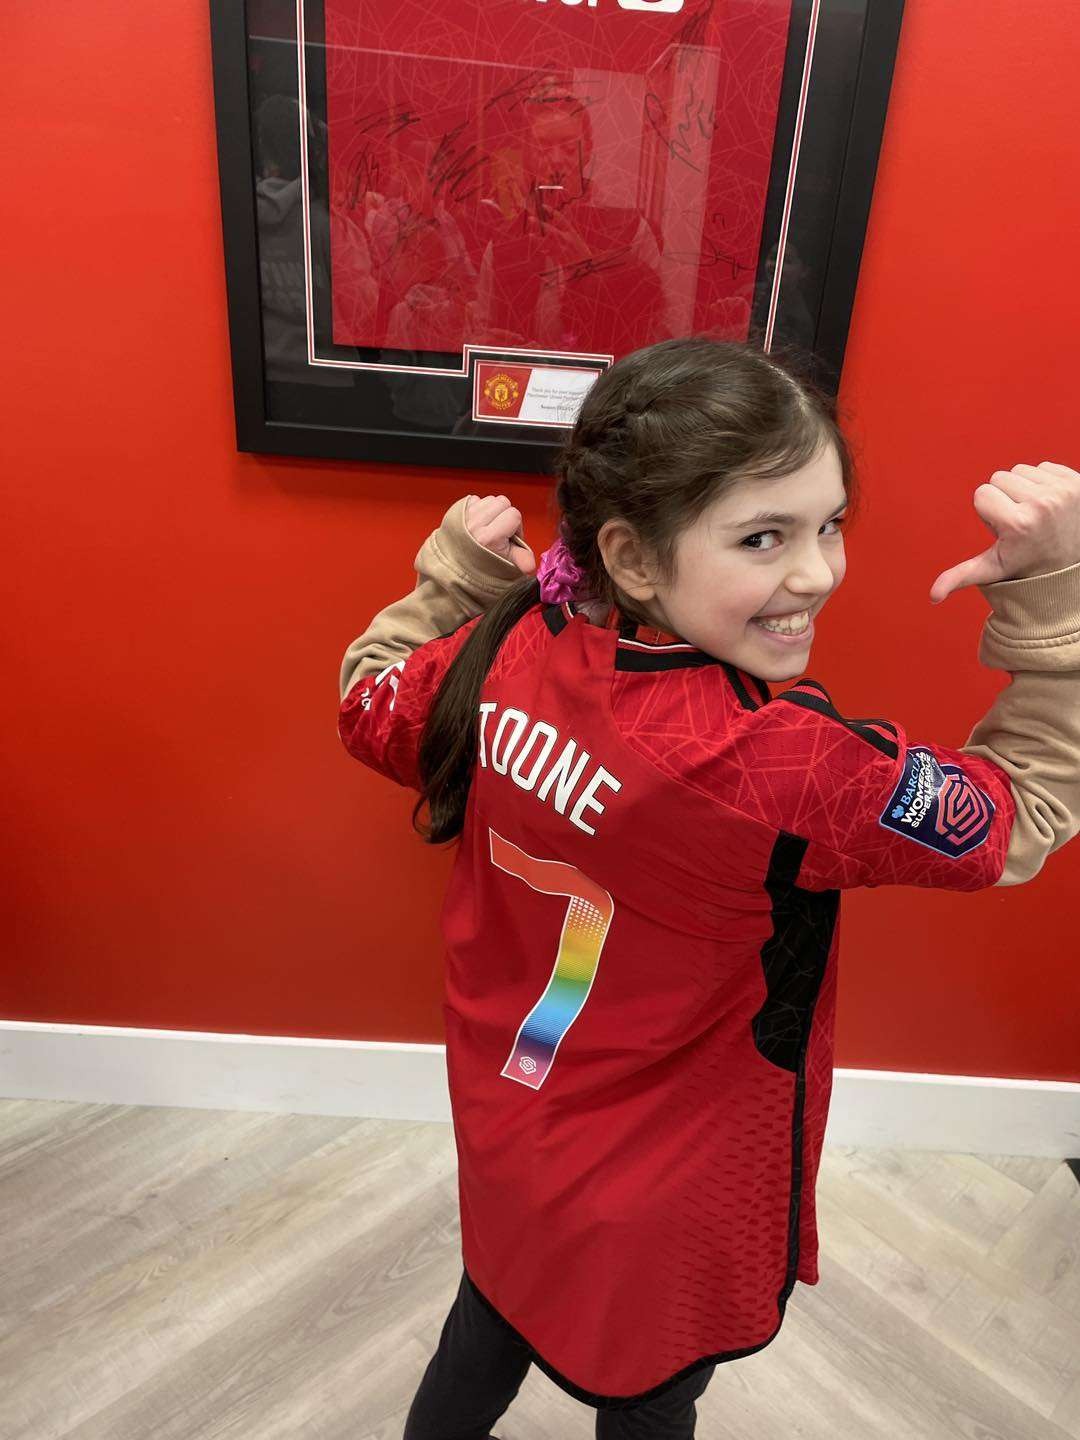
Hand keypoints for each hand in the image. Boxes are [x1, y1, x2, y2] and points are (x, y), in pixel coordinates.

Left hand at [464, 494, 536, 576]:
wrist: (456, 567)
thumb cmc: (481, 567)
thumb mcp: (506, 565)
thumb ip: (521, 560)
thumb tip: (530, 566)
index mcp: (488, 538)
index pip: (514, 514)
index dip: (516, 526)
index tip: (510, 537)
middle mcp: (474, 525)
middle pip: (502, 502)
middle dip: (504, 515)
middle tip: (499, 531)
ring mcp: (463, 516)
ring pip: (489, 499)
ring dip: (492, 511)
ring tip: (488, 527)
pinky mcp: (455, 511)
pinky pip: (475, 499)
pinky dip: (479, 508)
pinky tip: (478, 522)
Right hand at [930, 462, 1079, 602]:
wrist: (1072, 563)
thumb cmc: (1028, 565)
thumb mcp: (994, 570)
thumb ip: (961, 577)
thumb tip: (933, 597)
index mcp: (1018, 524)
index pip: (982, 493)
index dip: (988, 512)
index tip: (1005, 529)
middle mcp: (1042, 504)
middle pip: (999, 477)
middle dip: (1003, 497)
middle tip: (1020, 521)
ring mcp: (1062, 491)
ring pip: (1021, 470)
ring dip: (1023, 488)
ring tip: (1034, 512)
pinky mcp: (1077, 481)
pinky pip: (1044, 467)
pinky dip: (1042, 482)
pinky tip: (1049, 504)